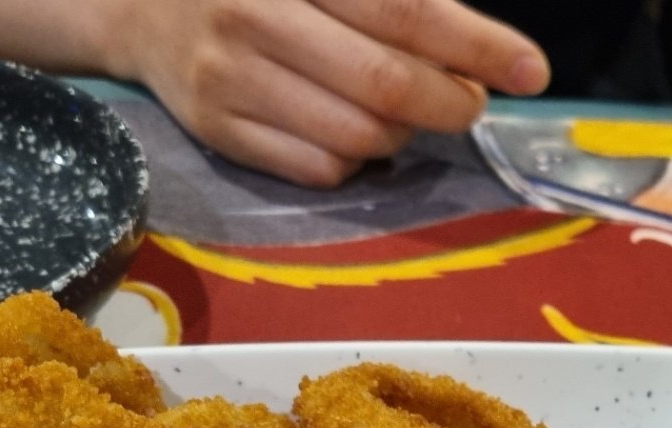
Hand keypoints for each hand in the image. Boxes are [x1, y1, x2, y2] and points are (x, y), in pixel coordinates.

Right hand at [107, 0, 549, 186]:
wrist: (140, 1)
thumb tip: (475, 52)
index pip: (406, 10)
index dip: (479, 46)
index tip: (531, 72)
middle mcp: (254, 16)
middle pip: (387, 86)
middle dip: (450, 103)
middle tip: (470, 102)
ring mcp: (229, 79)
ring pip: (359, 136)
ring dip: (405, 133)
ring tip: (407, 110)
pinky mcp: (216, 131)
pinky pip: (321, 168)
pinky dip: (357, 157)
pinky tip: (354, 129)